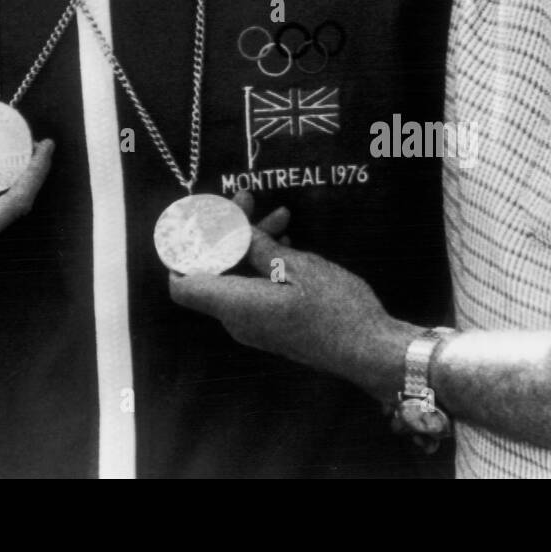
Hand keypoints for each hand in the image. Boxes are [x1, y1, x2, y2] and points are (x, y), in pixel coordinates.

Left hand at [169, 214, 411, 401]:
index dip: (180, 252)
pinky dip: (263, 262)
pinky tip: (286, 240)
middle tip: (248, 200)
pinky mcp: (272, 324)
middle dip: (225, 231)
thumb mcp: (297, 267)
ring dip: (251, 243)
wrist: (370, 351)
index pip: (182, 285)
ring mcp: (255, 325)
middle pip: (212, 271)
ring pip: (237, 276)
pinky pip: (253, 288)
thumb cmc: (335, 309)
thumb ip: (258, 247)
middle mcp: (237, 319)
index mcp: (235, 305)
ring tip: (280, 214)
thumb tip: (230, 231)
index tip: (197, 220)